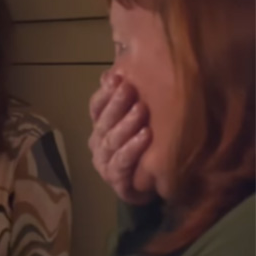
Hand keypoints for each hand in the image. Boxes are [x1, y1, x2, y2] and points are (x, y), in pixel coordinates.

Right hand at [88, 71, 154, 204]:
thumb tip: (113, 71)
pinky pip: (120, 164)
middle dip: (116, 105)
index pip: (96, 107)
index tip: (118, 77)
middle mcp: (98, 144)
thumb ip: (126, 96)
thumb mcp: (140, 115)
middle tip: (130, 89)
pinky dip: (132, 149)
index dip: (105, 93)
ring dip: (125, 125)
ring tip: (141, 110)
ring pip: (110, 142)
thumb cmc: (149, 145)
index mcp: (101, 126)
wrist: (159, 184)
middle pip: (103, 122)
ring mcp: (105, 164)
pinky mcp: (116, 182)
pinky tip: (145, 136)